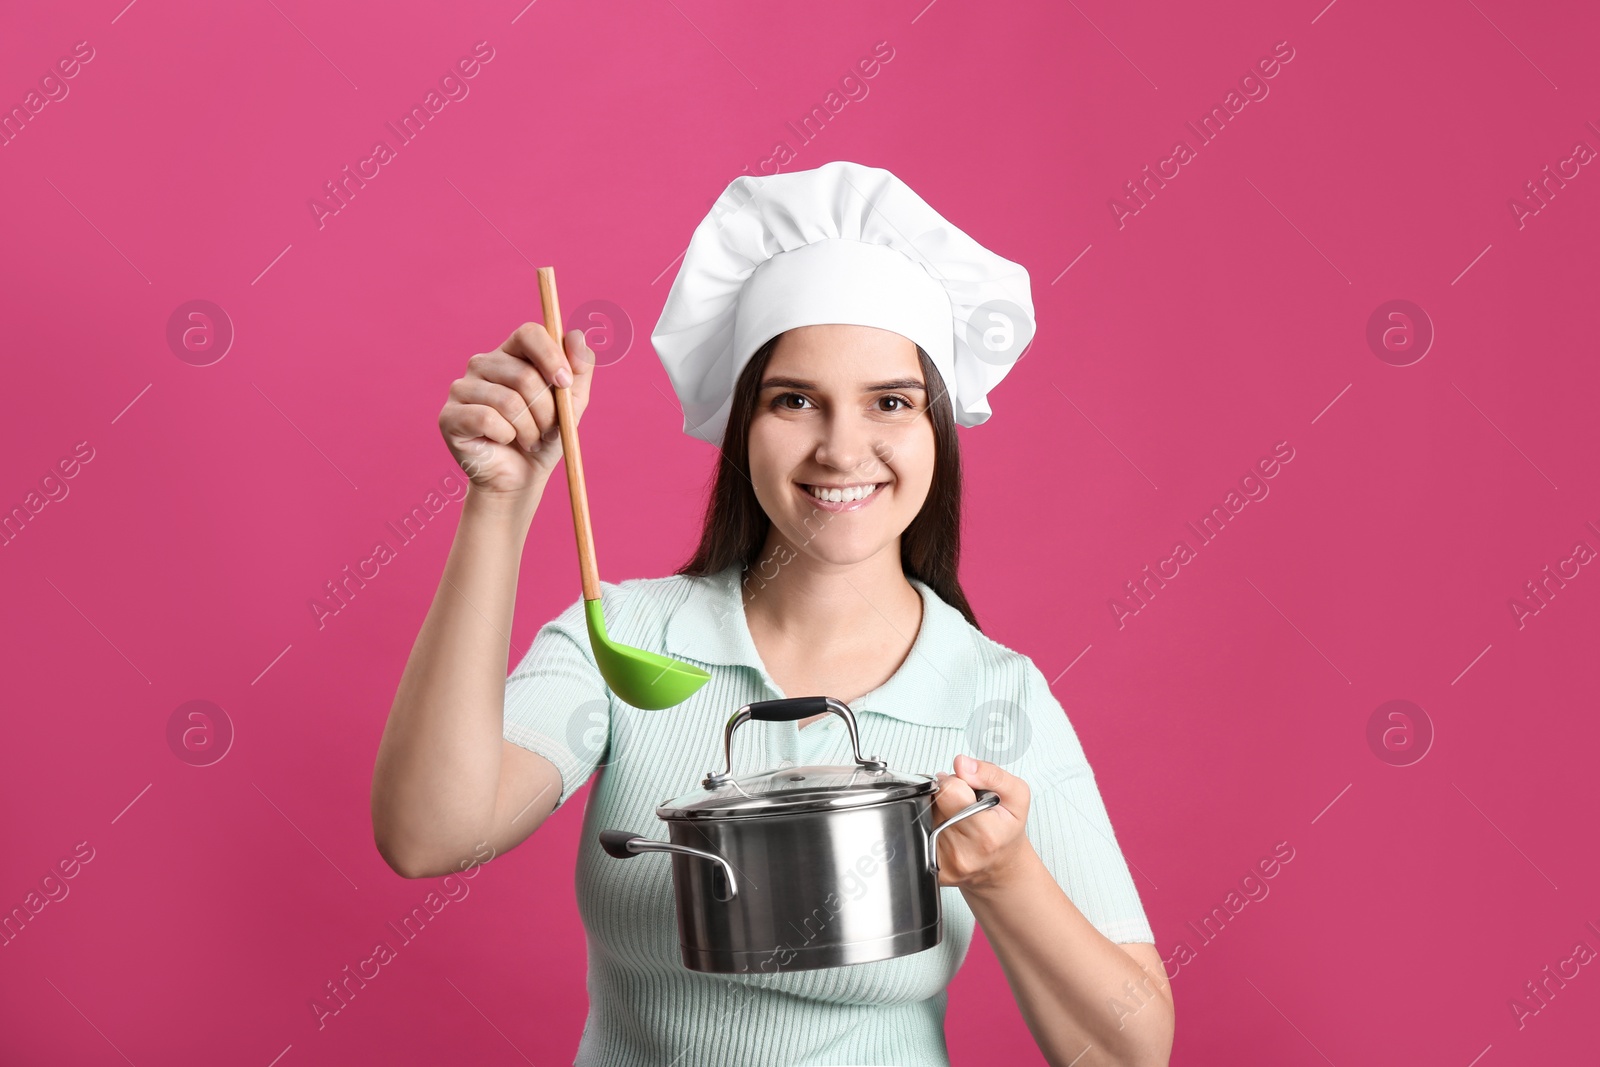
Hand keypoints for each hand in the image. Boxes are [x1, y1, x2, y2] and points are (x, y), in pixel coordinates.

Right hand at [438, 322, 596, 497]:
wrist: (520, 479)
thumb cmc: (544, 438)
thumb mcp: (572, 404)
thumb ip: (580, 369)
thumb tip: (577, 335)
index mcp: (511, 354)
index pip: (529, 333)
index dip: (551, 356)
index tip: (565, 384)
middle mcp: (482, 364)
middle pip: (524, 375)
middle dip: (547, 411)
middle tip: (548, 431)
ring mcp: (462, 388)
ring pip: (509, 401)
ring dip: (530, 429)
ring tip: (530, 441)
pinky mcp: (449, 415)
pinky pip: (487, 419)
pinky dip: (506, 436)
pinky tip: (504, 442)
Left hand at [932, 754, 1035, 891]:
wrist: (1002, 864)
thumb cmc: (1008, 829)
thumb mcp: (1016, 795)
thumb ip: (991, 774)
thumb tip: (961, 763)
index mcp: (986, 833)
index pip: (948, 790)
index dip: (956, 783)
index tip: (967, 791)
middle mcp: (963, 852)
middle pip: (934, 802)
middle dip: (946, 797)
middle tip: (964, 805)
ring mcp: (946, 863)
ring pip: (925, 816)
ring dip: (939, 812)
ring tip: (959, 818)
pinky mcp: (934, 870)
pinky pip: (920, 834)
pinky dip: (932, 827)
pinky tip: (950, 831)